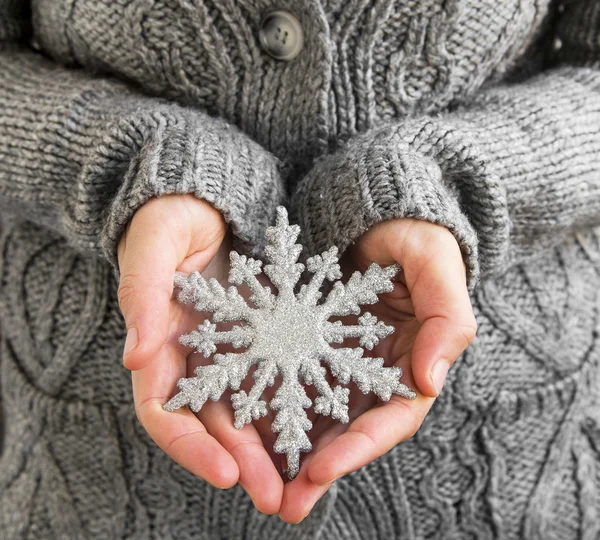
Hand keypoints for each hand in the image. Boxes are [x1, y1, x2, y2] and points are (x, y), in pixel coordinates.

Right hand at [116, 194, 284, 514]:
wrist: (207, 198)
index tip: (224, 472)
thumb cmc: (170, 216)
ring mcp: (226, 351)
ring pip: (246, 412)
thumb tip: (137, 356)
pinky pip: (273, 378)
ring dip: (270, 450)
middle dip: (241, 464)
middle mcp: (191, 359)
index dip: (189, 446)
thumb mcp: (154, 245)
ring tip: (303, 482)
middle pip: (212, 425)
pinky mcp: (257, 338)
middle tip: (277, 498)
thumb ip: (143, 295)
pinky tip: (318, 429)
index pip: (165, 412)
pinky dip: (289, 407)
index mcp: (158, 346)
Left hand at [277, 218, 476, 522]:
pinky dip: (274, 406)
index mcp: (413, 363)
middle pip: (350, 430)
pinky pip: (293, 379)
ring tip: (259, 485)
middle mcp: (377, 372)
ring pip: (318, 415)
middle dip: (320, 469)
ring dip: (292, 451)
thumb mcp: (437, 268)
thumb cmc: (416, 238)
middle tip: (284, 505)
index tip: (321, 470)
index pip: (390, 419)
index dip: (358, 448)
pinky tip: (247, 432)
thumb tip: (430, 382)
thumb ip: (446, 322)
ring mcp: (344, 361)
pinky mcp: (313, 346)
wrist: (378, 215)